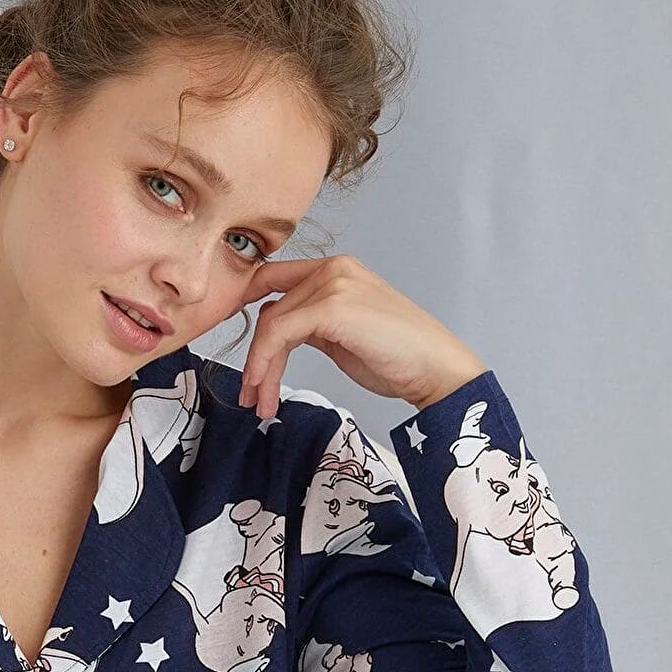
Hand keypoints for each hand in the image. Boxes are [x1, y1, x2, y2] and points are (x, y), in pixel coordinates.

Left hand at [234, 254, 487, 419]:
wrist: (435, 369)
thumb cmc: (397, 358)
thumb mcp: (344, 335)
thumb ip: (312, 325)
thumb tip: (278, 335)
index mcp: (336, 269)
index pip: (275, 280)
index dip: (247, 308)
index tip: (236, 344)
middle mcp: (333, 268)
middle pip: (269, 308)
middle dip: (254, 356)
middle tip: (250, 395)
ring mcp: (333, 283)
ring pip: (270, 324)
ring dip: (258, 369)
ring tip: (260, 403)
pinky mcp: (332, 306)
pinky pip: (279, 333)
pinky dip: (266, 364)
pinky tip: (267, 392)